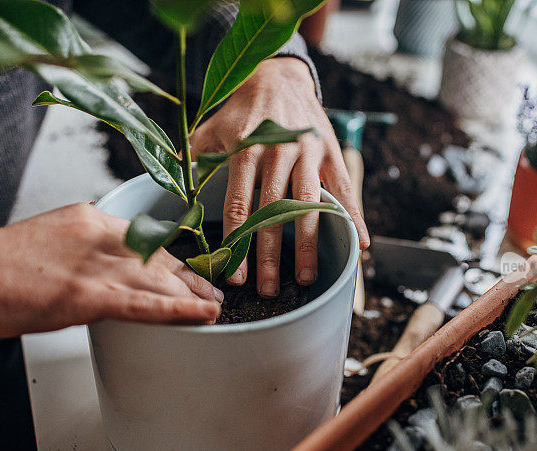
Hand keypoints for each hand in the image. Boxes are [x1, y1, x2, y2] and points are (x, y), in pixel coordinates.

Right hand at [0, 204, 221, 336]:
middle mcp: (98, 236)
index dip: (175, 260)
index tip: (194, 271)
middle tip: (214, 292)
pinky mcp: (85, 294)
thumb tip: (112, 272)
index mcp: (90, 219)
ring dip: (191, 296)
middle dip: (189, 279)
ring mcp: (93, 265)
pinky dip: (177, 310)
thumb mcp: (54, 244)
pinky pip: (142, 303)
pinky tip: (201, 315)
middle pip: (158, 258)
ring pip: (157, 280)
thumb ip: (88, 252)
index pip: (147, 239)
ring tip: (215, 307)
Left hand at [190, 57, 368, 296]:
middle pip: (274, 212)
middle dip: (271, 255)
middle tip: (269, 290)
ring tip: (306, 277)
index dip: (237, 244)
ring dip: (309, 245)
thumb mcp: (211, 129)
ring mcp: (308, 152)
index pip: (240, 205)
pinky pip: (345, 189)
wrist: (278, 75)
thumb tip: (175, 199)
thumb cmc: (240, 112)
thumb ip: (195, 162)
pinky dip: (354, 217)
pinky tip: (361, 244)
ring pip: (309, 205)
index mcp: (245, 148)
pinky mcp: (331, 152)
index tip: (235, 276)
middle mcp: (278, 151)